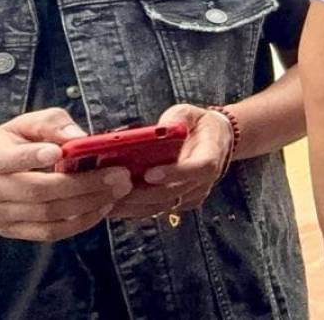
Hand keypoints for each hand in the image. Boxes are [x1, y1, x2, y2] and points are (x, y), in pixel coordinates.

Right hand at [0, 108, 133, 240]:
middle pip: (39, 191)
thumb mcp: (23, 125)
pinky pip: (50, 232)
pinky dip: (80, 222)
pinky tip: (103, 207)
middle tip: (119, 175)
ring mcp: (0, 215)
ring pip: (48, 214)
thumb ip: (50, 124)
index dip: (32, 156)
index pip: (8, 159)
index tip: (57, 152)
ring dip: (89, 204)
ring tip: (119, 190)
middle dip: (84, 184)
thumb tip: (78, 136)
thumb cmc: (10, 145)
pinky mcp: (13, 231)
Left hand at [106, 104, 233, 219]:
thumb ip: (176, 119)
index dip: (175, 173)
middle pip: (174, 192)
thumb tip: (157, 130)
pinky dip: (136, 209)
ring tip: (108, 198)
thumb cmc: (196, 125)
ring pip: (163, 206)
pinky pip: (157, 209)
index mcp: (211, 154)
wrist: (215, 140)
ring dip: (135, 204)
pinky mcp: (180, 202)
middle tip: (115, 187)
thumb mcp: (189, 113)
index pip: (198, 168)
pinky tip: (115, 203)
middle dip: (143, 193)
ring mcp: (193, 194)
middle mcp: (204, 179)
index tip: (148, 173)